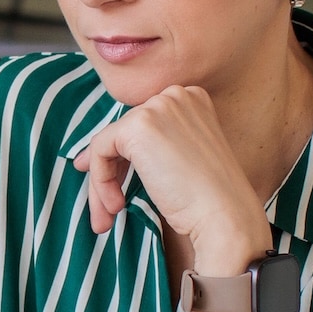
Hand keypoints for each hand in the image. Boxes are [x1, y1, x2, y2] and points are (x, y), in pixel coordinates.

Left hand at [72, 85, 271, 271]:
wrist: (224, 215)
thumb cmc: (208, 199)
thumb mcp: (182, 158)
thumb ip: (152, 147)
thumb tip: (88, 156)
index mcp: (192, 99)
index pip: (143, 124)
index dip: (125, 157)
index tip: (114, 185)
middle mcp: (175, 95)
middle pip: (124, 133)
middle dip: (110, 173)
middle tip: (109, 210)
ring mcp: (157, 108)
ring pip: (108, 143)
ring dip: (102, 183)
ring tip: (109, 216)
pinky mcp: (138, 126)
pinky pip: (99, 150)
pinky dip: (100, 180)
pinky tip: (116, 206)